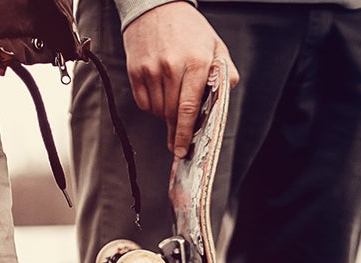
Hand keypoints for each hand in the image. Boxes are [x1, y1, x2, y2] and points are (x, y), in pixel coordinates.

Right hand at [124, 2, 239, 158]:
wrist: (156, 6)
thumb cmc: (189, 29)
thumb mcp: (215, 45)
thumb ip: (225, 72)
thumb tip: (224, 98)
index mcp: (197, 62)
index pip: (190, 107)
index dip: (185, 133)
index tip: (182, 150)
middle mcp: (172, 67)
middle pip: (172, 113)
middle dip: (177, 129)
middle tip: (180, 137)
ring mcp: (151, 69)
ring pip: (157, 110)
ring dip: (166, 115)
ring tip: (172, 102)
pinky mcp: (135, 69)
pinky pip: (143, 102)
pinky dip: (152, 106)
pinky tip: (160, 93)